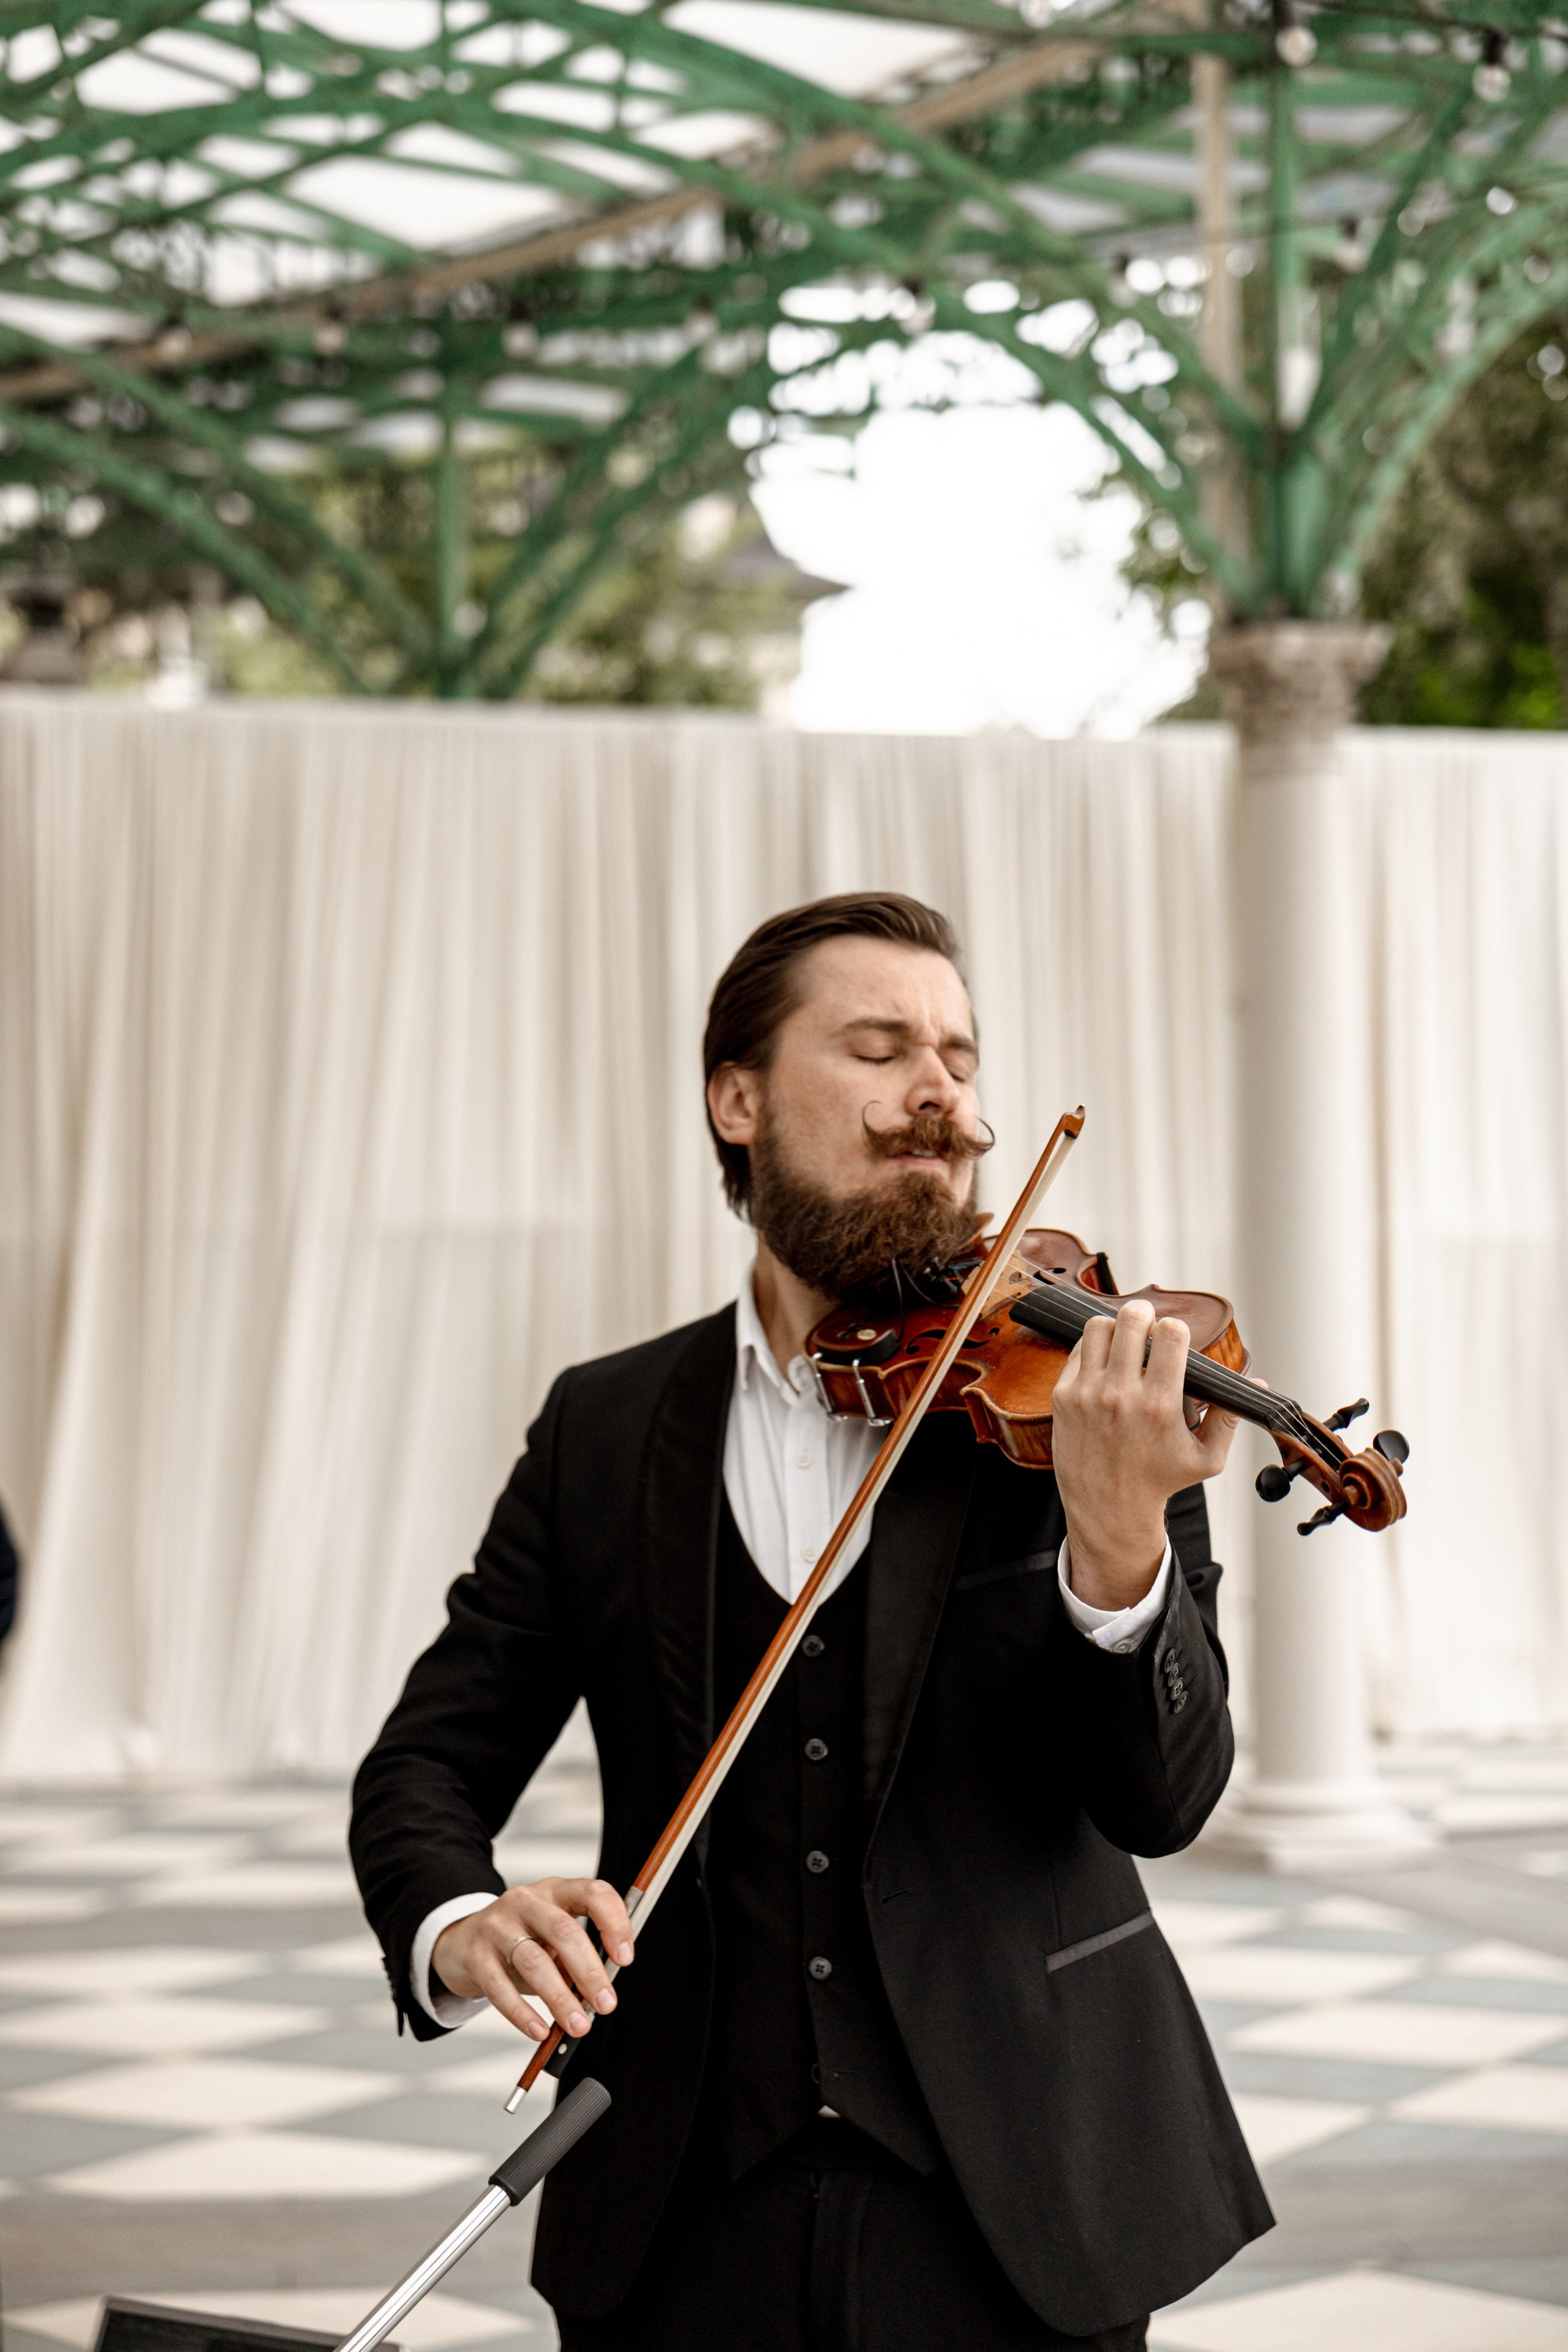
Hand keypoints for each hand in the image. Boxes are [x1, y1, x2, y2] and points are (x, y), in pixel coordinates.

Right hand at [432, 1877, 633, 2042]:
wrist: (461, 1942)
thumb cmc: (519, 1941)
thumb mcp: (551, 1939)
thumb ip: (575, 1958)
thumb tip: (601, 1992)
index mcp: (555, 1891)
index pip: (592, 1893)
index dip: (614, 1922)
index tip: (625, 1958)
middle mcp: (526, 1901)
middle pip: (563, 1930)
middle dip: (589, 1971)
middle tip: (605, 2004)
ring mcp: (497, 1925)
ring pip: (533, 1961)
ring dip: (559, 1998)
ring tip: (577, 2025)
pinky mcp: (475, 1954)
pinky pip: (499, 1987)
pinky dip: (522, 2013)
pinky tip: (539, 2030)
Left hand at [1051, 1298, 1238, 1612]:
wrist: (1109, 1509)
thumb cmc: (1161, 1481)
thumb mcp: (1206, 1458)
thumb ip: (1230, 1417)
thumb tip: (1257, 1381)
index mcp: (1160, 1405)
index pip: (1171, 1334)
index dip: (1177, 1329)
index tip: (1176, 1339)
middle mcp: (1121, 1395)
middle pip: (1131, 1320)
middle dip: (1145, 1315)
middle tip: (1149, 1323)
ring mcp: (1087, 1394)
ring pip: (1099, 1327)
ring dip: (1116, 1327)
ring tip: (1126, 1339)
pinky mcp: (1064, 1397)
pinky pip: (1078, 1350)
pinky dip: (1093, 1348)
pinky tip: (1106, 1359)